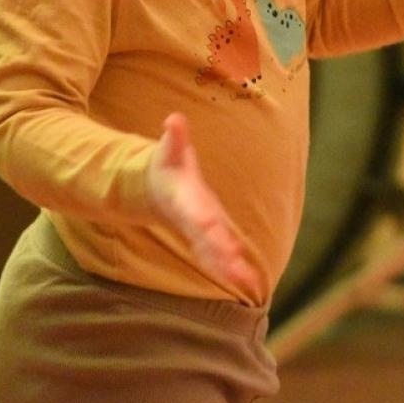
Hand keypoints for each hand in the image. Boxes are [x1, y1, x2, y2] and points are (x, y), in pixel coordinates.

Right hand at [146, 114, 258, 291]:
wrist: (155, 190)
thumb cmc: (167, 165)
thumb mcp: (169, 149)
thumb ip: (174, 136)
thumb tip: (173, 118)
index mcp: (184, 199)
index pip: (194, 209)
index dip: (202, 218)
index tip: (209, 226)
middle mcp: (191, 219)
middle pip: (205, 238)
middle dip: (217, 251)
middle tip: (232, 264)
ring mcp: (198, 232)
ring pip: (212, 254)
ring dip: (227, 268)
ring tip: (245, 283)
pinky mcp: (206, 238)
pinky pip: (218, 258)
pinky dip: (231, 271)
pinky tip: (248, 284)